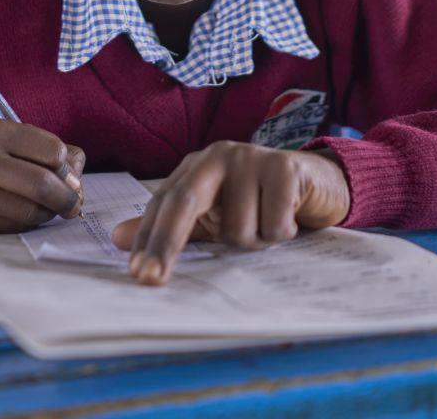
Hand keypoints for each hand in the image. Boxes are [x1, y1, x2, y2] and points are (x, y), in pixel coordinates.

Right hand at [0, 118, 85, 232]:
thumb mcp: (7, 136)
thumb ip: (45, 148)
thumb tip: (78, 173)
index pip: (52, 150)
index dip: (67, 166)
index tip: (68, 173)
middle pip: (42, 184)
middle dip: (67, 197)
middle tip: (73, 202)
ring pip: (31, 211)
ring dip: (49, 213)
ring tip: (48, 208)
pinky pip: (14, 227)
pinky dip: (29, 223)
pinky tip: (26, 214)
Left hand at [111, 142, 349, 285]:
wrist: (319, 184)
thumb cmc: (260, 203)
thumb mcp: (214, 217)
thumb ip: (171, 226)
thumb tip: (118, 237)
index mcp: (196, 167)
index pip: (163, 204)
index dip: (148, 238)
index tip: (137, 274)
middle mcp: (219, 156)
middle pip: (184, 201)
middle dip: (167, 243)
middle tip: (151, 279)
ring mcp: (251, 157)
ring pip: (238, 227)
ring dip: (255, 241)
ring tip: (268, 226)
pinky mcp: (284, 166)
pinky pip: (273, 224)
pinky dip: (281, 233)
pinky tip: (290, 218)